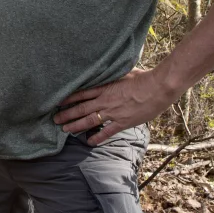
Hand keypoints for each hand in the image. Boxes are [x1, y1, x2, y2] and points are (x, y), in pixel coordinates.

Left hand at [52, 67, 178, 145]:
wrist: (158, 88)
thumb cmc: (144, 78)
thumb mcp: (124, 72)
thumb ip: (114, 75)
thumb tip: (110, 70)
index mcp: (105, 87)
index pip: (81, 93)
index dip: (68, 98)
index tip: (58, 102)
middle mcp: (105, 101)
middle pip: (81, 108)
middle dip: (67, 114)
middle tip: (55, 119)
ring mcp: (113, 112)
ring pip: (89, 120)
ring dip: (76, 125)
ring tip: (65, 129)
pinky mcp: (123, 122)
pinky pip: (107, 132)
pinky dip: (97, 137)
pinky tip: (89, 142)